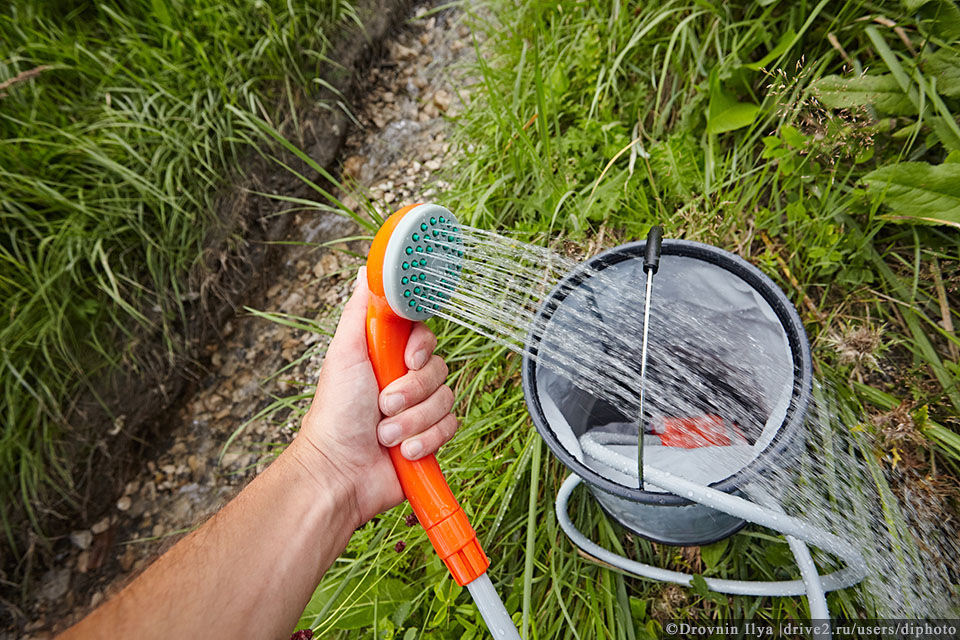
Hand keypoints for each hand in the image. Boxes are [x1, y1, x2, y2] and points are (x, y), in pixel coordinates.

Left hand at [292, 267, 457, 525]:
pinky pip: (451, 427)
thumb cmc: (334, 414)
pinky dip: (426, 440)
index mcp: (387, 355)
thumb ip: (361, 310)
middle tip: (383, 405)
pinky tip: (403, 451)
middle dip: (411, 392)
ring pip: (446, 400)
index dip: (422, 347)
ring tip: (385, 435)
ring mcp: (419, 409)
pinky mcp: (431, 436)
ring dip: (413, 420)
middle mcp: (405, 379)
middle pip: (438, 368)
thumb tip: (367, 270)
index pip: (424, 336)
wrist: (340, 472)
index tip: (408, 360)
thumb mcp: (344, 353)